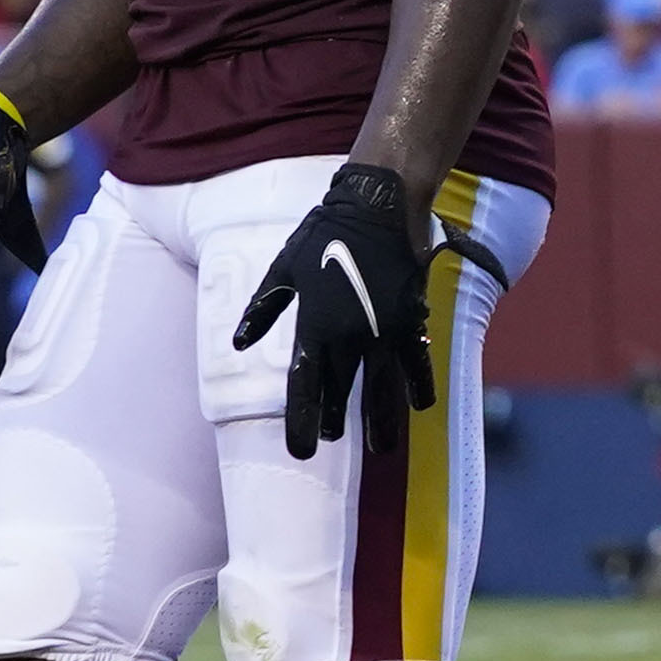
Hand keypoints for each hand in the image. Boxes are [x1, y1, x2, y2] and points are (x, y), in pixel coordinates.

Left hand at [233, 165, 439, 464]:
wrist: (379, 209)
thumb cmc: (325, 234)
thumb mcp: (283, 269)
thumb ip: (263, 309)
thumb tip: (241, 343)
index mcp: (314, 326)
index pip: (305, 386)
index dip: (303, 421)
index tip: (302, 451)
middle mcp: (350, 335)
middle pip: (343, 391)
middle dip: (337, 421)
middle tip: (333, 442)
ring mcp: (385, 330)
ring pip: (384, 387)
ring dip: (382, 419)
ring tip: (382, 447)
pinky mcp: (412, 319)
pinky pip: (416, 361)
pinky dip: (419, 385)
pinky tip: (420, 406)